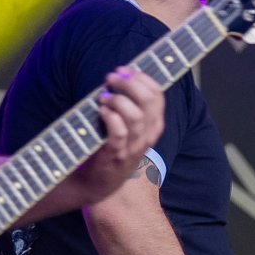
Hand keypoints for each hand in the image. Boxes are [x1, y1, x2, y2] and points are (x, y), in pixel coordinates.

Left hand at [75, 68, 165, 202]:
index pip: (158, 95)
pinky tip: (100, 110)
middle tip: (111, 78)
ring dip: (117, 100)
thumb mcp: (128, 128)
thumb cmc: (109, 149)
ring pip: (135, 115)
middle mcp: (147, 136)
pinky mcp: (116, 155)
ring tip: (103, 97)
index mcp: (153, 126)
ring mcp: (133, 146)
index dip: (142, 78)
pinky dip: (109, 116)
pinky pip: (118, 131)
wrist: (96, 183)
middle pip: (148, 101)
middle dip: (129, 83)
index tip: (125, 70)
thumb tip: (121, 77)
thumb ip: (130, 107)